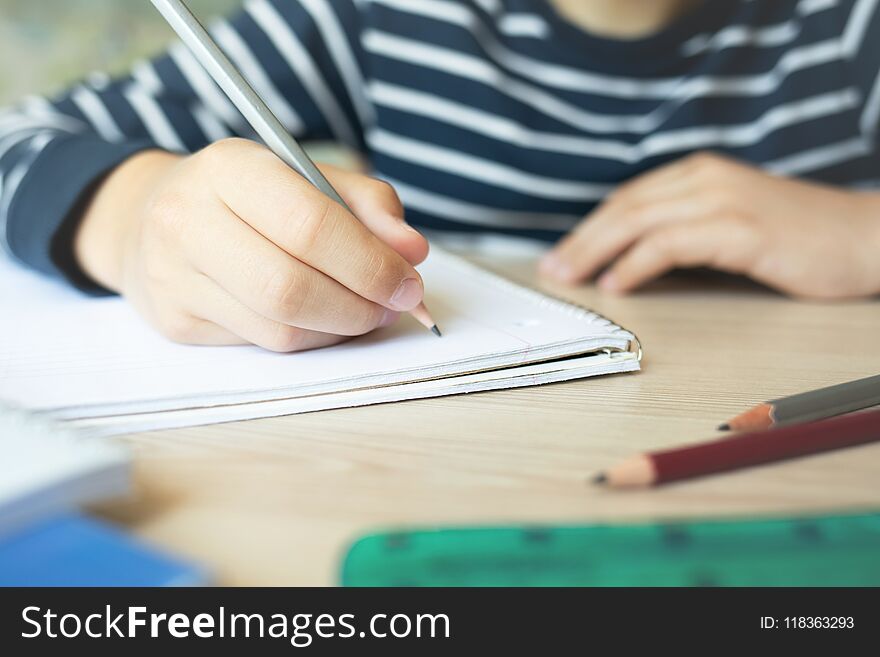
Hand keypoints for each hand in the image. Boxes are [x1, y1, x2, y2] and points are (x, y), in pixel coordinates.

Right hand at [74, 138, 428, 350]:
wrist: (150, 217)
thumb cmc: (247, 197)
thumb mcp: (306, 176)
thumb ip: (367, 205)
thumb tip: (412, 251)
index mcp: (229, 168)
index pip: (310, 225)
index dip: (370, 262)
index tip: (409, 281)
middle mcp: (188, 221)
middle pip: (290, 287)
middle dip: (360, 305)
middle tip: (395, 305)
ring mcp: (173, 277)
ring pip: (279, 328)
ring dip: (341, 328)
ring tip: (366, 311)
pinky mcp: (176, 322)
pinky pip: (263, 344)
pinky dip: (310, 338)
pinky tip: (324, 319)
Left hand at [540, 153, 879, 299]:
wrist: (867, 238)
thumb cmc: (800, 238)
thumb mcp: (732, 223)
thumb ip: (686, 230)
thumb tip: (631, 261)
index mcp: (699, 173)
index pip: (627, 199)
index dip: (589, 228)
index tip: (562, 254)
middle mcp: (704, 178)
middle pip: (623, 207)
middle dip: (580, 240)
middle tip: (551, 269)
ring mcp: (722, 200)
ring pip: (636, 222)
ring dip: (594, 252)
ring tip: (568, 278)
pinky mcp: (738, 229)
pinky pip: (668, 245)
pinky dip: (634, 265)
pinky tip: (615, 284)